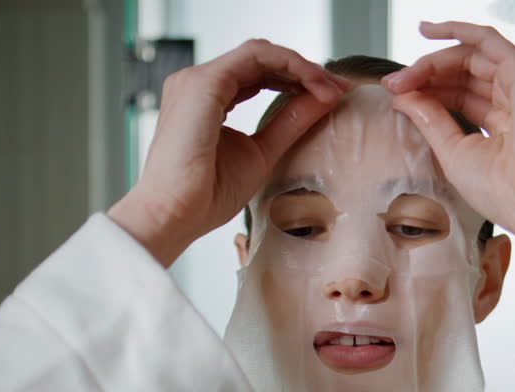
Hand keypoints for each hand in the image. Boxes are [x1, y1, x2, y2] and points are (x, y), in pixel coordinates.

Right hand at [110, 40, 349, 266]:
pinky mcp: (205, 82)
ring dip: (302, 66)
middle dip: (305, 71)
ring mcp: (198, 79)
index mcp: (206, 99)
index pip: (258, 75)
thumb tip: (324, 100)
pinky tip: (314, 84)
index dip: (297, 81)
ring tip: (331, 89)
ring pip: (261, 53)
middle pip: (262, 60)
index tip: (331, 98)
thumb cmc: (206, 196)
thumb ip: (289, 123)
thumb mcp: (261, 152)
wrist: (175, 215)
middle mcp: (198, 83)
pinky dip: (291, 65)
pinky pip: (257, 56)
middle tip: (338, 89)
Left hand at [381, 21, 514, 237]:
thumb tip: (403, 95)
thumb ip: (429, 120)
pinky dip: (458, 29)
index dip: (426, 91)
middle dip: (425, 74)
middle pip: (462, 73)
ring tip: (405, 76)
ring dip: (433, 61)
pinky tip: (430, 30)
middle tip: (394, 84)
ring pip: (470, 56)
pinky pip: (487, 39)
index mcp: (501, 125)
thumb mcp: (452, 152)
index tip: (395, 95)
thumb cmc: (504, 191)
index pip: (458, 95)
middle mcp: (513, 101)